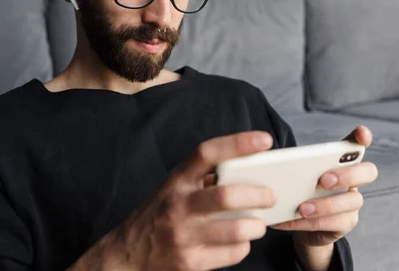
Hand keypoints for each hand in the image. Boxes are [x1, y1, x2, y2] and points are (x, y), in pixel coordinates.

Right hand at [69, 131, 276, 270]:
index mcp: (178, 179)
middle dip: (257, 195)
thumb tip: (248, 168)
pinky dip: (242, 247)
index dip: (238, 143)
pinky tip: (239, 242)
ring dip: (255, 226)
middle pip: (226, 196)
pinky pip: (231, 254)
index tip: (264, 139)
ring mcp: (183, 235)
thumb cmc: (161, 213)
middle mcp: (178, 205)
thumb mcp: (176, 186)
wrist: (129, 252)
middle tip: (270, 196)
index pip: (208, 153)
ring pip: (234, 229)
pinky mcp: (189, 262)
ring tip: (259, 224)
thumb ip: (204, 176)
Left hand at [271, 126, 377, 268]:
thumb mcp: (297, 175)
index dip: (362, 138)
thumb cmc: (300, 190)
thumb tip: (269, 159)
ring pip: (351, 201)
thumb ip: (294, 165)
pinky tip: (286, 221)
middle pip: (368, 172)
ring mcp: (352, 203)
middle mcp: (354, 181)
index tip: (361, 134)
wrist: (301, 224)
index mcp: (342, 162)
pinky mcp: (345, 224)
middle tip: (323, 180)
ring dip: (325, 205)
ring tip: (301, 208)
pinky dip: (306, 223)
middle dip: (347, 174)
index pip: (358, 145)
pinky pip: (331, 224)